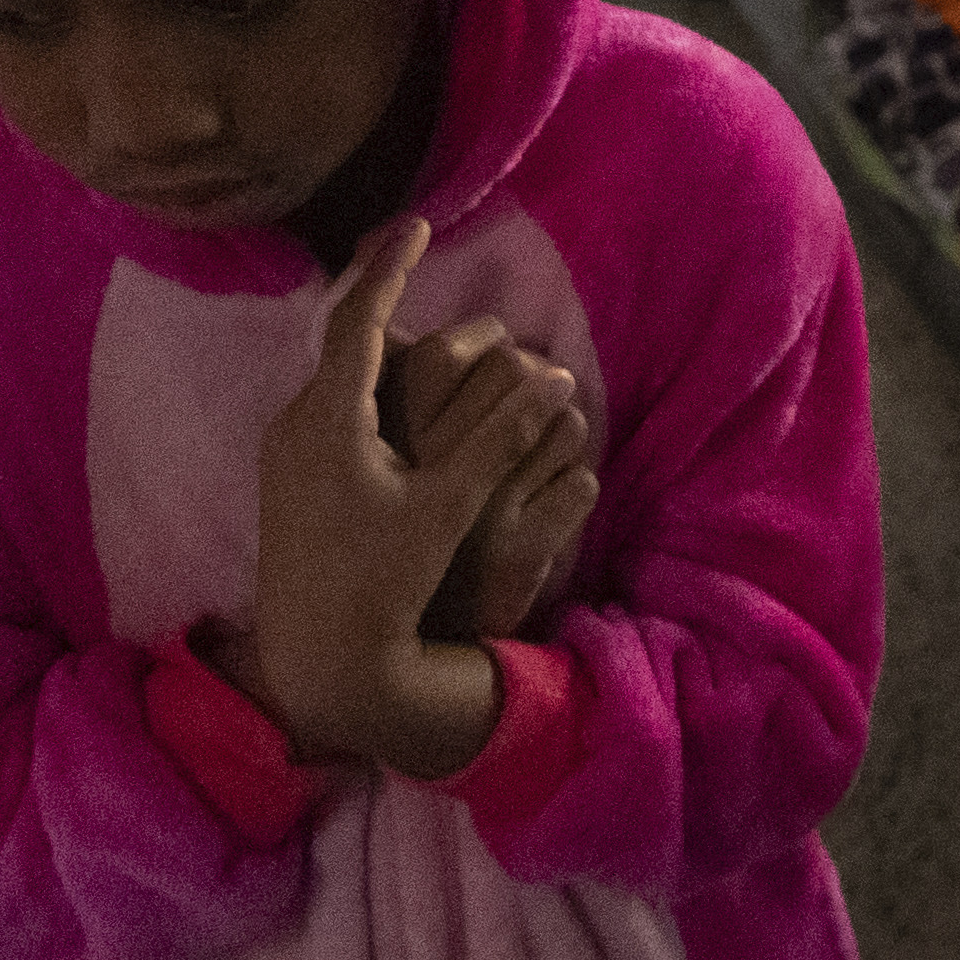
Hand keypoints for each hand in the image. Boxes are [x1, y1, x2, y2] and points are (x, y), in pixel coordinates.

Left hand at [235, 222, 528, 777]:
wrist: (316, 660)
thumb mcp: (448, 505)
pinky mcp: (288, 484)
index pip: (358, 318)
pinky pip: (332, 416)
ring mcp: (285, 457)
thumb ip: (499, 437)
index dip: (389, 266)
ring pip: (339, 385)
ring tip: (434, 354)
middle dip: (395, 313)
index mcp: (329, 418)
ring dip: (387, 362)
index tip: (416, 224)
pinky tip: (407, 419)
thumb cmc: (382, 582)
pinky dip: (373, 398)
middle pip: (347, 347)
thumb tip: (554, 378)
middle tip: (439, 294)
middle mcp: (295, 426)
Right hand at [387, 321, 601, 645]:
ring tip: (538, 458)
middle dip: (537, 379)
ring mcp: (481, 508)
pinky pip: (581, 484)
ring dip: (563, 435)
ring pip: (565, 425)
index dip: (488, 339)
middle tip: (534, 402)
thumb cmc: (391, 529)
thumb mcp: (379, 457)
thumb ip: (393, 389)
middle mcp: (432, 466)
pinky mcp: (520, 552)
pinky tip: (546, 504)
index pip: (454, 348)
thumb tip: (407, 325)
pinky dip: (572, 490)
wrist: (394, 634)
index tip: (499, 352)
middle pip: (519, 371)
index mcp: (389, 434)